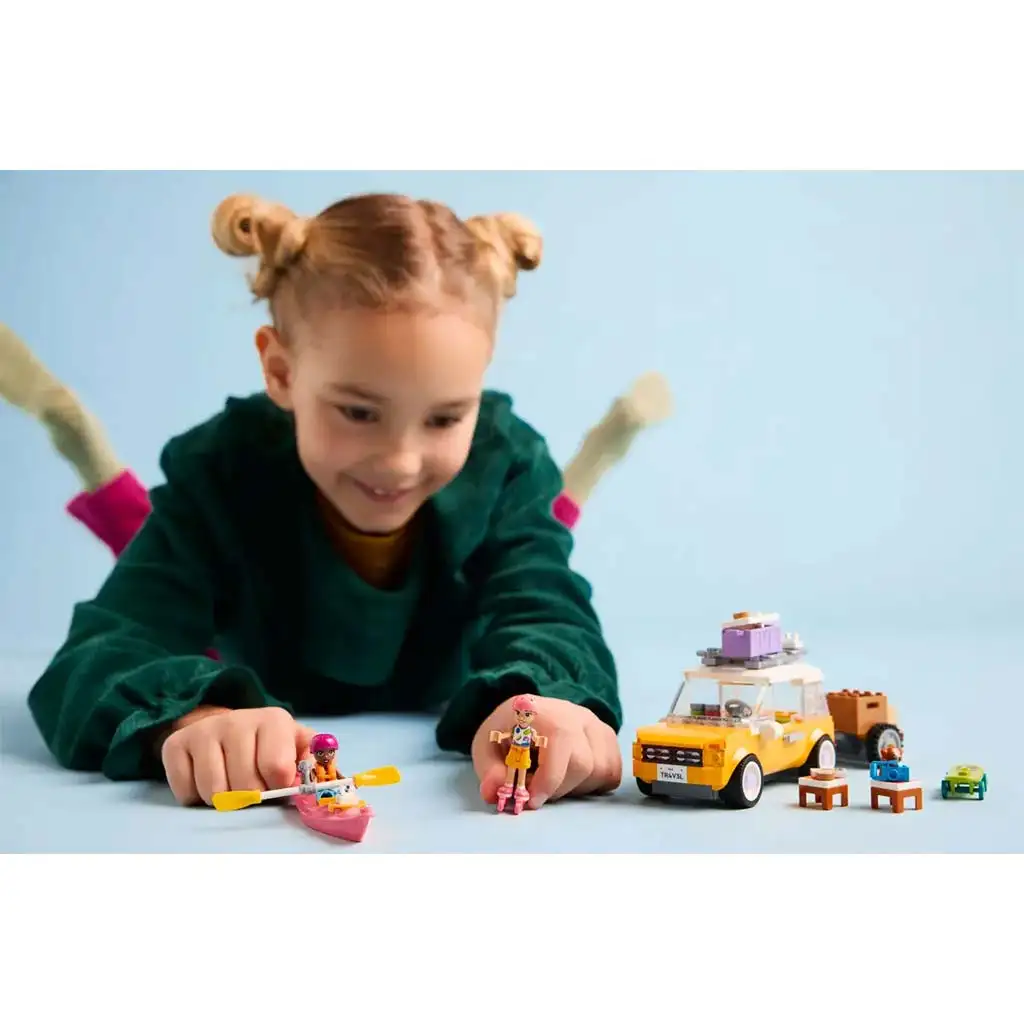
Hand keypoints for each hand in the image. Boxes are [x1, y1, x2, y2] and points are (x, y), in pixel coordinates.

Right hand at [160, 705, 315, 805]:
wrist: (223, 728)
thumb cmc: (269, 746)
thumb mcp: (298, 749)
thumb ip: (318, 766)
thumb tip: (339, 784)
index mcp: (274, 720)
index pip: (276, 768)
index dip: (277, 787)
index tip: (276, 785)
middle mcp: (237, 720)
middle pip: (244, 786)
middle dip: (251, 797)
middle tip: (252, 787)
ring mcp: (203, 731)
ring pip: (213, 793)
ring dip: (223, 801)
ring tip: (230, 785)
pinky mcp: (175, 745)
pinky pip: (185, 793)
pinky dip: (195, 798)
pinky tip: (205, 781)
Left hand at [471, 695, 621, 808]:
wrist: (526, 713)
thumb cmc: (507, 732)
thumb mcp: (486, 747)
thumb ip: (489, 770)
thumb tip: (494, 791)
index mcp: (544, 711)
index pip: (560, 743)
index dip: (548, 779)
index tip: (531, 800)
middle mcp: (576, 714)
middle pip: (583, 764)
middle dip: (558, 788)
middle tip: (537, 790)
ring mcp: (595, 724)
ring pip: (602, 770)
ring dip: (577, 787)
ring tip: (555, 781)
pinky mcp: (607, 737)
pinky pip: (612, 771)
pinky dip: (595, 783)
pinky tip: (573, 778)